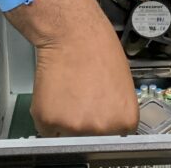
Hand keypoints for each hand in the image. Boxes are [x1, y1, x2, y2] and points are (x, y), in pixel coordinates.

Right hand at [15, 0, 138, 135]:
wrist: (72, 32)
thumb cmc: (98, 49)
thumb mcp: (122, 84)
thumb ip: (116, 111)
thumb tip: (110, 126)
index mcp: (125, 120)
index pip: (113, 138)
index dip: (102, 122)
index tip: (98, 113)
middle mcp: (101, 129)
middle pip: (89, 138)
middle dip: (83, 121)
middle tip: (82, 94)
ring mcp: (74, 126)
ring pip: (65, 133)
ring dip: (64, 118)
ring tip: (69, 88)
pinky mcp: (49, 120)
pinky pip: (45, 127)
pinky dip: (46, 112)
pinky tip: (55, 90)